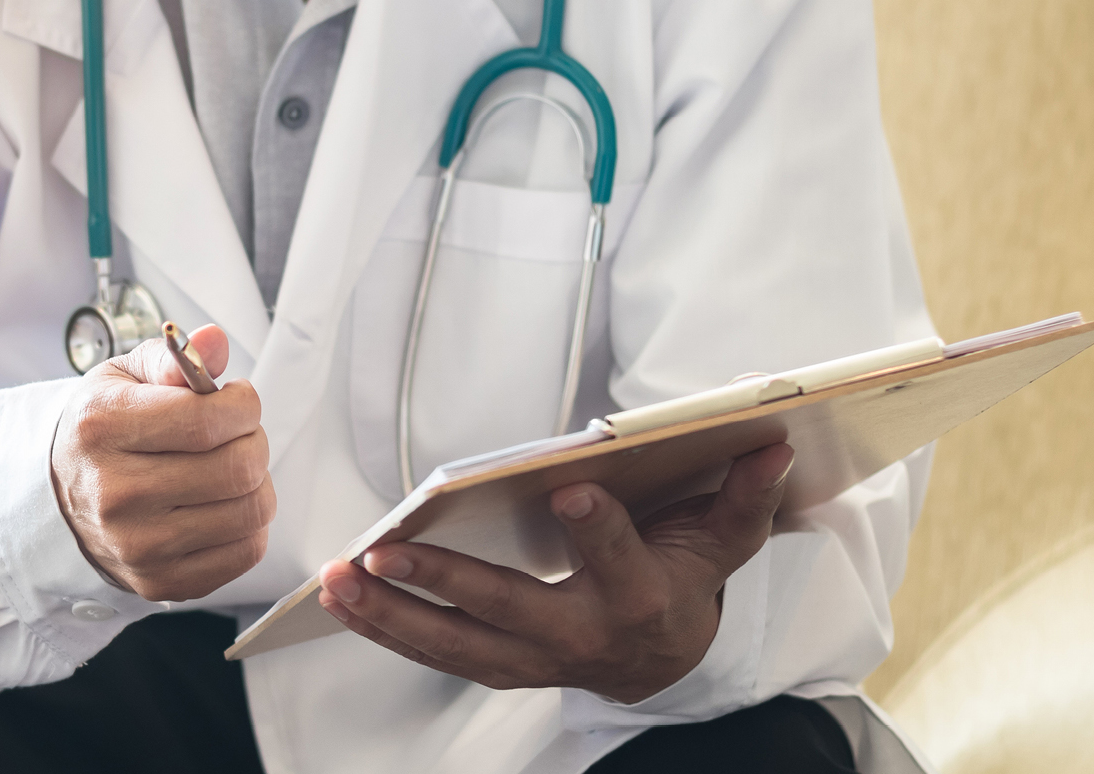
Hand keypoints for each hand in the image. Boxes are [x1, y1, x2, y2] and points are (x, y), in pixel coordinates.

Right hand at [52, 324, 274, 601]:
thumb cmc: (100, 432)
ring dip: (257, 483)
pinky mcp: (160, 582)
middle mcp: (115, 492)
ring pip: (250, 511)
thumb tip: (214, 342)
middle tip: (237, 434)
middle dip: (254, 441)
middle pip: (237, 468)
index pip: (208, 420)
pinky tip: (223, 505)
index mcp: (102, 428)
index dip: (243, 404)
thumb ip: (171, 358)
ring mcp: (138, 545)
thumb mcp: (121, 379)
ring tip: (230, 468)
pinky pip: (245, 553)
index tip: (235, 399)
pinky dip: (249, 525)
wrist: (56, 501)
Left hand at [316, 442, 794, 703]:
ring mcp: (533, 660)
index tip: (567, 490)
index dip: (597, 528)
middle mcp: (582, 639)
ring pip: (455, 645)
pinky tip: (339, 598)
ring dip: (390, 614)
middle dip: (445, 584)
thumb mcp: (722, 539)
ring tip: (337, 579)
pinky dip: (385, 629)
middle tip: (388, 552)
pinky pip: (434, 653)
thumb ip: (744, 494)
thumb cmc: (682, 577)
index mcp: (642, 599)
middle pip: (510, 611)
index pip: (619, 559)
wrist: (664, 657)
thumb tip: (772, 441)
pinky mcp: (497, 666)